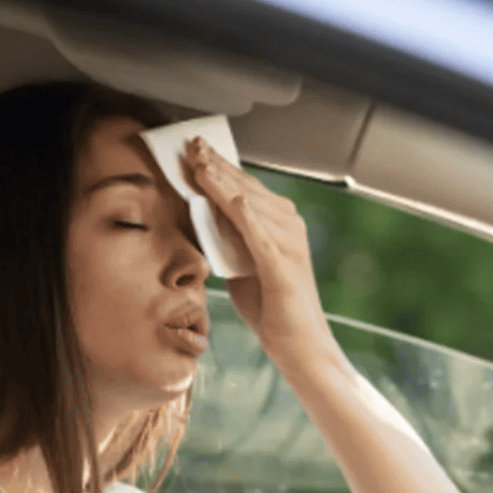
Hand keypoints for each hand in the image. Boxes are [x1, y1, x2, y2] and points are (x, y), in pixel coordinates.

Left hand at [185, 137, 334, 365]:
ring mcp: (289, 246)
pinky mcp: (284, 268)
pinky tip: (233, 200)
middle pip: (248, 189)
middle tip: (193, 145)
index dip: (220, 167)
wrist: (299, 346)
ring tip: (202, 167)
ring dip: (226, 185)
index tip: (195, 148)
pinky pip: (263, 238)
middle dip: (218, 167)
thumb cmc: (271, 307)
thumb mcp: (240, 267)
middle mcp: (288, 229)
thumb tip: (203, 215)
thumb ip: (227, 240)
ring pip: (252, 207)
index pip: (245, 188)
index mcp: (279, 225)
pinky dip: (248, 218)